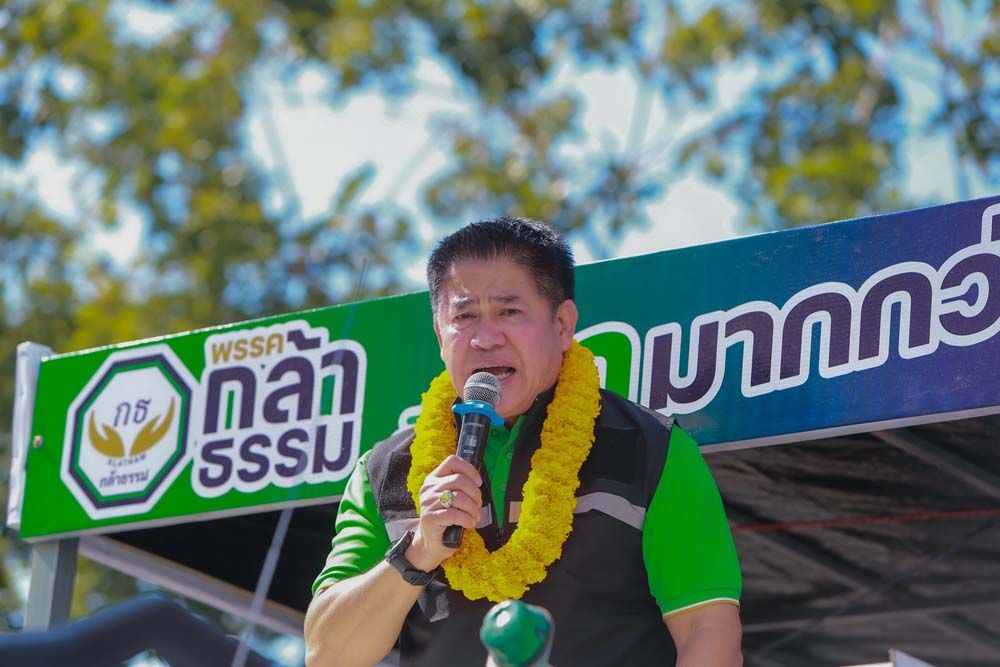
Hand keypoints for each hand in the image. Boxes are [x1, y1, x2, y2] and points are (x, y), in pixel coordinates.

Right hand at [406, 455, 483, 570]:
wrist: (432, 544)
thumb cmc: (446, 520)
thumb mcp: (451, 499)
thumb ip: (460, 487)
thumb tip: (477, 481)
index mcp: (434, 479)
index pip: (452, 461)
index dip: (469, 469)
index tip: (478, 483)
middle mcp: (429, 488)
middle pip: (459, 480)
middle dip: (475, 494)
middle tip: (478, 506)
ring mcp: (428, 503)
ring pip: (459, 497)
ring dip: (473, 508)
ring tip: (474, 517)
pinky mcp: (430, 518)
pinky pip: (455, 514)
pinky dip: (467, 519)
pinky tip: (469, 523)